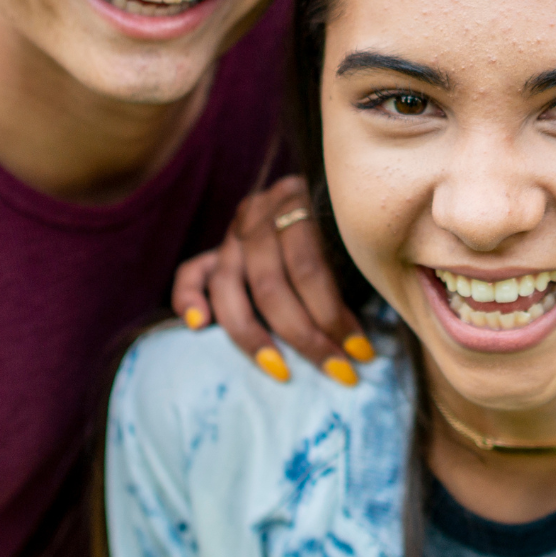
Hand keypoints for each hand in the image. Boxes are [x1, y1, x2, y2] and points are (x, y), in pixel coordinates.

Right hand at [170, 175, 374, 385]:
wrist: (320, 185)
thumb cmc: (342, 223)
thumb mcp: (350, 233)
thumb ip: (350, 268)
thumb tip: (367, 339)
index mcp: (297, 202)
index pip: (309, 270)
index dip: (334, 316)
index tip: (361, 352)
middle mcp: (257, 216)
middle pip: (270, 286)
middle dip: (306, 337)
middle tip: (337, 371)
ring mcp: (231, 233)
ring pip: (229, 288)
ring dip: (255, 338)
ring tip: (281, 370)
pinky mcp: (213, 251)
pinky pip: (190, 273)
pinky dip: (189, 299)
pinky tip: (199, 326)